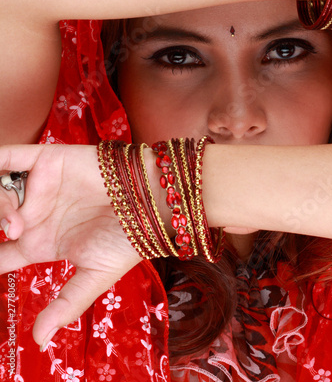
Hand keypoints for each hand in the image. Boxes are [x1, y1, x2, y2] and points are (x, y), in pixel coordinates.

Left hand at [0, 144, 141, 348]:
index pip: (0, 254)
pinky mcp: (47, 161)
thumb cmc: (127, 241)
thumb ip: (65, 305)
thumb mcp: (94, 277)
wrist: (151, 202)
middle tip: (12, 232)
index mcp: (42, 243)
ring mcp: (39, 188)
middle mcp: (36, 215)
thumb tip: (37, 341)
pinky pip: (10, 157)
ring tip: (17, 221)